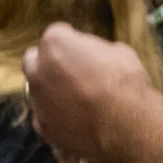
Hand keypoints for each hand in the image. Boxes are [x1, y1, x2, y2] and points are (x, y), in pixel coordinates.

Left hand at [22, 22, 154, 162]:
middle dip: (50, 62)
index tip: (81, 48)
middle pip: (36, 60)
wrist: (126, 128)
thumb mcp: (120, 53)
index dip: (71, 40)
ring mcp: (37, 100)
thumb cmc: (125, 85)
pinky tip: (75, 120)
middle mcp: (38, 70)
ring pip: (37, 89)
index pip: (56, 34)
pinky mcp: (42, 127)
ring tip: (76, 99)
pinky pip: (44, 116)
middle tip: (73, 70)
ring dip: (51, 90)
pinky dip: (55, 116)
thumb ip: (97, 49)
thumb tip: (95, 55)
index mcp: (55, 44)